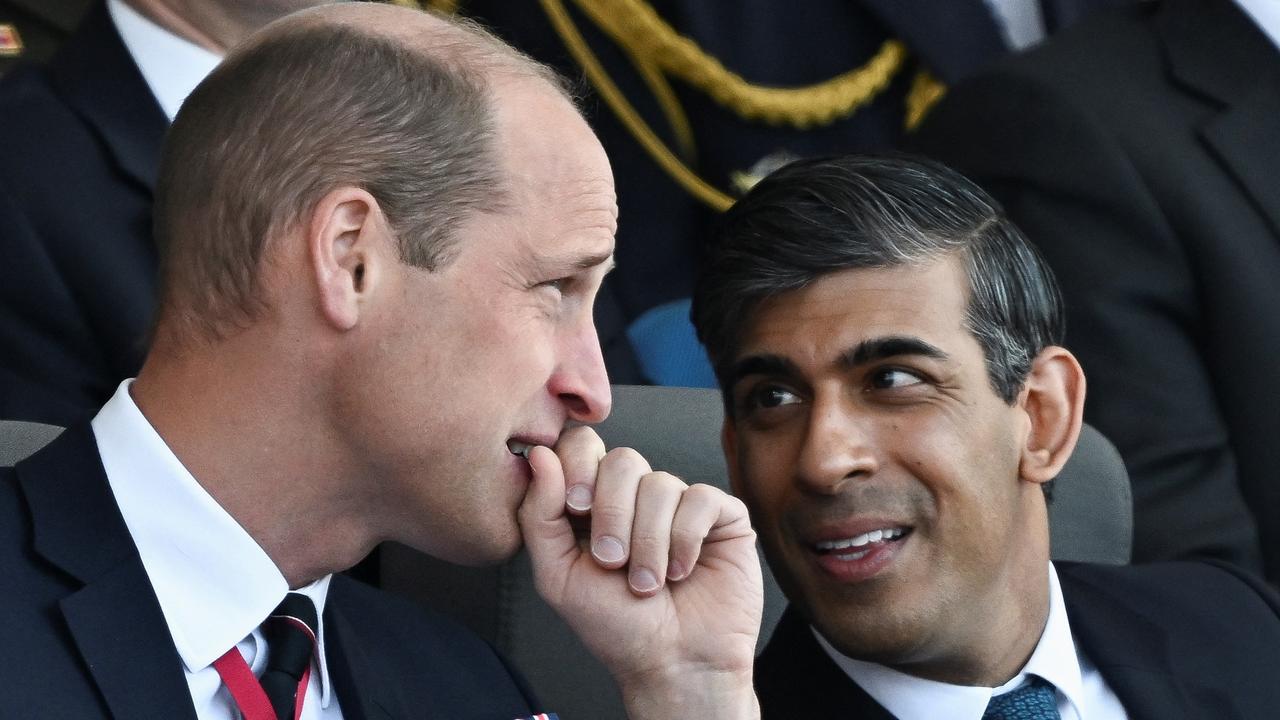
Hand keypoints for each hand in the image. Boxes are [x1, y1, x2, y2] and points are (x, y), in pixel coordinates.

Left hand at [518, 426, 762, 719]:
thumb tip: (540, 455)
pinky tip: (681, 571)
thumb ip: (539, 515)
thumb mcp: (557, 576)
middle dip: (613, 514)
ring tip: (648, 583)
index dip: (578, 467)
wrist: (672, 665)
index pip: (582, 447)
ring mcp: (681, 504)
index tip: (576, 510)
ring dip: (648, 542)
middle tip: (612, 561)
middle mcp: (639, 497)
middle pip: (623, 460)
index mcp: (595, 503)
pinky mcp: (722, 516)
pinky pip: (700, 499)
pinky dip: (685, 539)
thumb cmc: (616, 627)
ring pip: (661, 484)